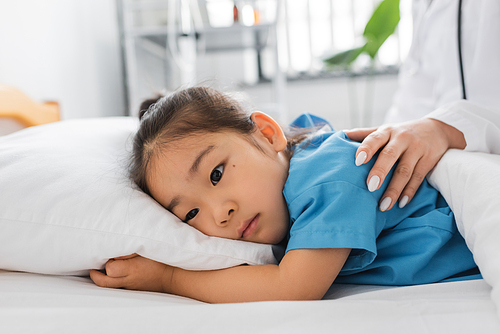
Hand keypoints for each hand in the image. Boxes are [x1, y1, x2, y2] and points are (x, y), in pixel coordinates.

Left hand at [89, 254, 173, 292]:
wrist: (172, 276)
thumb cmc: (161, 260)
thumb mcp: (147, 250)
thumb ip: (130, 251)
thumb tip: (114, 255)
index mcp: (132, 269)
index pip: (110, 269)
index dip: (107, 262)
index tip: (111, 255)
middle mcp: (128, 280)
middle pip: (103, 282)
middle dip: (95, 274)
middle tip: (93, 266)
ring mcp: (129, 286)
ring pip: (108, 286)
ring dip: (102, 277)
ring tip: (100, 268)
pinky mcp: (132, 288)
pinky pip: (116, 286)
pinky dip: (111, 280)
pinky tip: (114, 272)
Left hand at [344, 118, 465, 210]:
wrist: (437, 129)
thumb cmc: (401, 133)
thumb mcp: (384, 130)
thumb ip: (364, 134)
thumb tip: (340, 135)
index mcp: (387, 131)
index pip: (375, 138)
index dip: (366, 149)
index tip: (357, 161)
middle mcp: (402, 139)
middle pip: (390, 155)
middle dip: (380, 171)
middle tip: (370, 187)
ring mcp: (417, 150)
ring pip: (405, 171)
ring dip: (394, 189)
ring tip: (384, 205)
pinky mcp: (429, 160)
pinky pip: (418, 178)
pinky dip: (409, 192)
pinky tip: (401, 203)